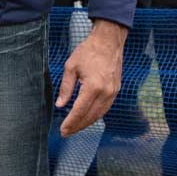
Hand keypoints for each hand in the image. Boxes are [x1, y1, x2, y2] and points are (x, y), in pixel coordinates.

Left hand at [56, 21, 127, 135]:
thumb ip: (66, 88)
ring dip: (87, 123)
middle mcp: (106, 92)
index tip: (62, 130)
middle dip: (78, 126)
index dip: (71, 122)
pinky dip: (95, 115)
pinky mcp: (116, 90)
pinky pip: (105, 108)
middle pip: (91, 116)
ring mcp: (113, 92)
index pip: (80, 110)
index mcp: (93, 87)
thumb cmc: (88, 52)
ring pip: (99, 114)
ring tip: (75, 128)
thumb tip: (60, 105)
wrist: (108, 42)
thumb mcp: (70, 67)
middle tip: (66, 133)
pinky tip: (87, 118)